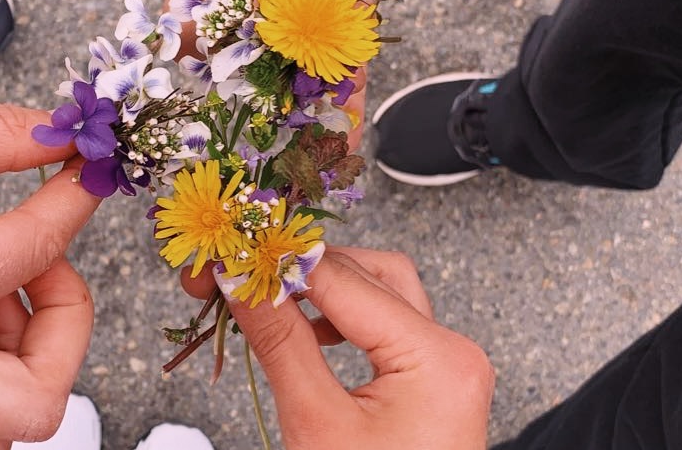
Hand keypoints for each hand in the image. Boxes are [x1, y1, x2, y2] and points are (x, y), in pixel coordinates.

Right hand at [167, 0, 420, 142]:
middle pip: (241, 51)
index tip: (203, 106)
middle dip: (249, 95)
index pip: (190, 18)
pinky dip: (344, 87)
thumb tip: (266, 22)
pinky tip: (344, 126)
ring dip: (296, 104)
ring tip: (301, 155)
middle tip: (257, 146)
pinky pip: (341, 51)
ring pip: (291, 61)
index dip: (193, 62)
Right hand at [190, 247, 493, 448]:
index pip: (344, 281)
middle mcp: (452, 351)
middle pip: (369, 274)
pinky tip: (307, 333)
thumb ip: (279, 342)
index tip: (229, 256)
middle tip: (244, 276)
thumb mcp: (316, 424)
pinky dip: (342, 319)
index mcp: (437, 359)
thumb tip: (240, 283)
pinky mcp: (432, 380)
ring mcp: (446, 365)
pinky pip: (385, 326)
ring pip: (379, 293)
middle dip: (300, 270)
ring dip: (323, 291)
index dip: (279, 263)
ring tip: (270, 301)